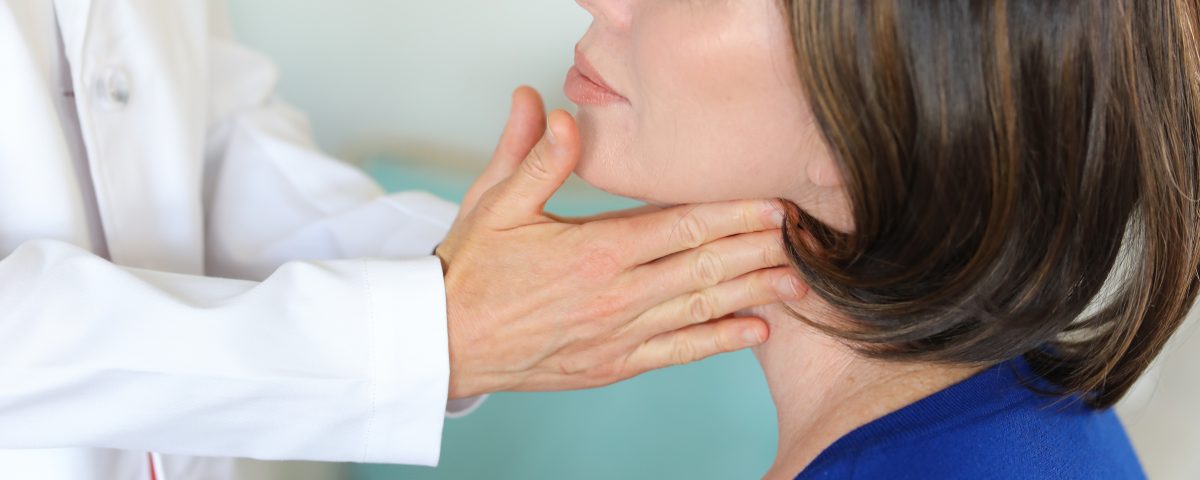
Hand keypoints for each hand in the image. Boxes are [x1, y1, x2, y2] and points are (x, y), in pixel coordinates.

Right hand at [437, 87, 806, 397]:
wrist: (443, 341)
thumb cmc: (471, 270)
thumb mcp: (494, 203)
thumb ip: (531, 156)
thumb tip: (546, 105)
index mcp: (594, 250)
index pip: (679, 226)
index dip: (732, 215)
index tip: (771, 204)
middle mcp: (615, 295)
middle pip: (703, 267)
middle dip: (757, 250)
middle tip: (803, 237)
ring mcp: (618, 335)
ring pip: (700, 310)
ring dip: (752, 293)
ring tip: (797, 281)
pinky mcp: (614, 365)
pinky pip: (678, 353)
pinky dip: (720, 342)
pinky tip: (756, 331)